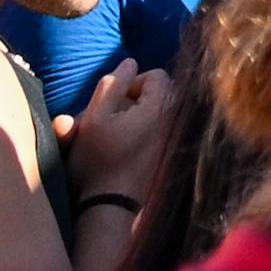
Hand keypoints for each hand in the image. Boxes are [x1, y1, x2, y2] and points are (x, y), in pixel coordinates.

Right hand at [66, 59, 186, 206]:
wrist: (110, 208)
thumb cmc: (98, 162)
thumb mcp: (94, 119)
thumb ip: (112, 85)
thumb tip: (130, 62)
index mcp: (161, 107)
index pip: (155, 75)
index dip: (130, 83)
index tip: (112, 104)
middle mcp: (176, 121)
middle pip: (159, 94)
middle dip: (134, 101)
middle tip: (111, 119)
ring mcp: (175, 140)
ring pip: (158, 115)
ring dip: (136, 118)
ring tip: (115, 135)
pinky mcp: (169, 157)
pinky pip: (160, 133)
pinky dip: (144, 134)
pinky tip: (125, 149)